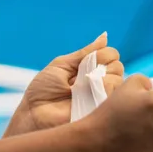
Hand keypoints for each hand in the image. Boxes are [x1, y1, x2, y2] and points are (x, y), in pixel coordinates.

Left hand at [8, 33, 123, 134]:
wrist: (33, 115)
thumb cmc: (42, 91)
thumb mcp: (62, 65)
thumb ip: (85, 53)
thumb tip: (105, 36)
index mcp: (89, 72)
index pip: (111, 56)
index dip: (103, 54)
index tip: (87, 60)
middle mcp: (99, 85)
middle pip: (118, 66)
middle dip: (104, 64)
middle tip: (84, 74)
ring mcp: (102, 99)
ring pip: (119, 80)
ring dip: (103, 76)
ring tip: (83, 84)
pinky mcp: (102, 112)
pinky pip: (114, 95)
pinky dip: (103, 88)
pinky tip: (88, 92)